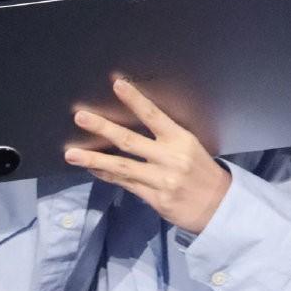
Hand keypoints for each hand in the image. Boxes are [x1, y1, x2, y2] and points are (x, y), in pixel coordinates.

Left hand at [64, 77, 229, 233]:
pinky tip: (92, 169)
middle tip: (81, 117)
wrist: (220, 205)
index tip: (117, 84)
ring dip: (94, 159)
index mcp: (180, 139)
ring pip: (122, 167)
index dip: (134, 100)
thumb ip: (163, 139)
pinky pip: (126, 185)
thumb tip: (129, 129)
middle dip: (103, 128)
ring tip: (71, 154)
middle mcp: (170, 158)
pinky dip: (107, 176)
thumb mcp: (189, 148)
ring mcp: (162, 180)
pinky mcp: (156, 199)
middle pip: (129, 141)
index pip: (154, 115)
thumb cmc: (202, 172)